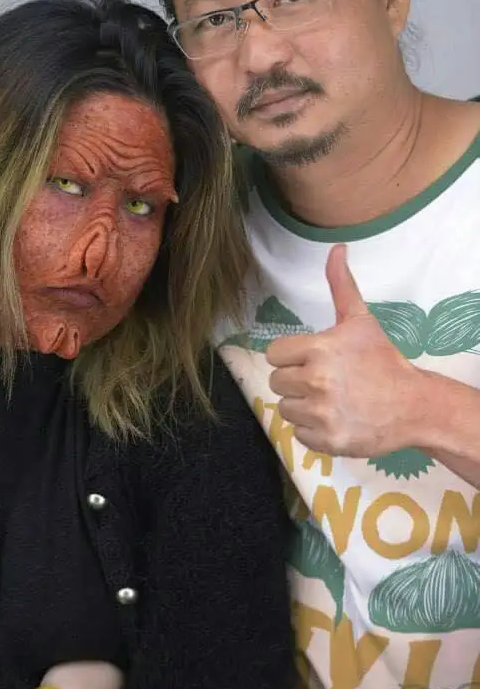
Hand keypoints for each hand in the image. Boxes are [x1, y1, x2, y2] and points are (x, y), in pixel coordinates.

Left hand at [266, 244, 423, 457]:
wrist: (414, 405)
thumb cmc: (382, 360)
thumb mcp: (360, 321)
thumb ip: (341, 285)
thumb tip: (337, 248)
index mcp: (318, 349)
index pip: (274, 355)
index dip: (290, 357)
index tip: (311, 360)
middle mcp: (316, 381)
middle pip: (277, 382)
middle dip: (296, 382)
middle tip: (324, 382)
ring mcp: (321, 413)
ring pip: (285, 409)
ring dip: (303, 407)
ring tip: (330, 400)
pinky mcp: (327, 440)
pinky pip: (298, 434)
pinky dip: (313, 431)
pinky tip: (334, 419)